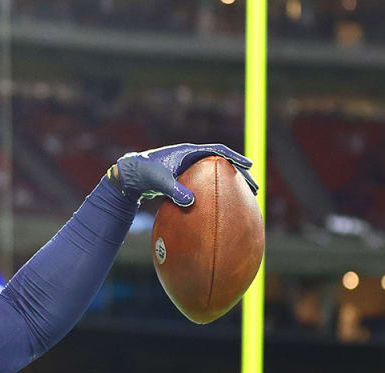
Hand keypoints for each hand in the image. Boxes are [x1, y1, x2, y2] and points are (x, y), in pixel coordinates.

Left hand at [107, 143, 257, 206]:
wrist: (129, 176)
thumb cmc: (142, 174)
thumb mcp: (158, 181)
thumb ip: (173, 190)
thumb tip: (191, 202)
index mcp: (188, 152)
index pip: (217, 151)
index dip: (235, 157)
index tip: (249, 165)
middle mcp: (191, 158)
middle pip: (222, 164)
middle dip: (240, 175)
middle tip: (255, 188)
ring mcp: (190, 169)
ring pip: (216, 176)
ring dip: (231, 185)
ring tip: (247, 199)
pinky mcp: (186, 180)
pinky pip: (206, 186)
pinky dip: (216, 194)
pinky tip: (223, 208)